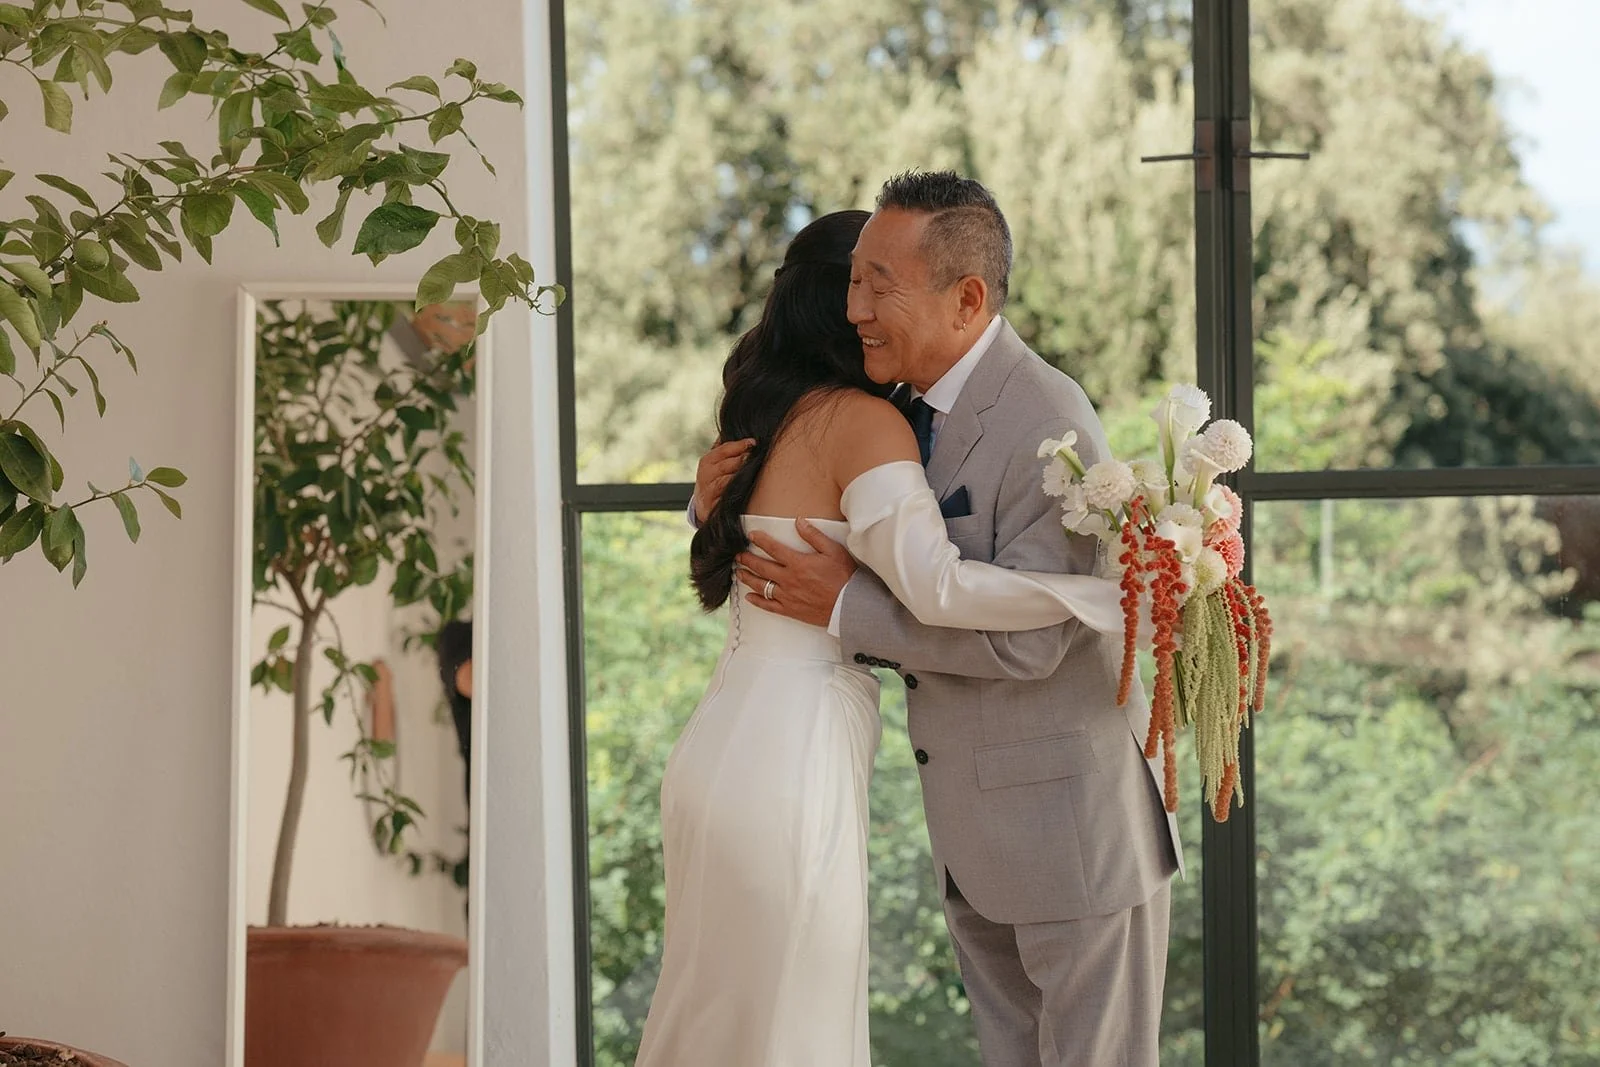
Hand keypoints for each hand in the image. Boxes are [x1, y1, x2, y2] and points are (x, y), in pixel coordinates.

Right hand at [693, 438, 756, 522]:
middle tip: (754, 456)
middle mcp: (706, 475)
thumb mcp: (715, 462)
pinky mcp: (712, 506)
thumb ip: (726, 447)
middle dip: (742, 461)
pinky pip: (726, 499)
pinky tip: (744, 491)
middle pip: (727, 465)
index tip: (753, 442)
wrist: (703, 505)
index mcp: (707, 461)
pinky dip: (735, 494)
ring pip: (727, 482)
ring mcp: (708, 491)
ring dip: (740, 477)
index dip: (740, 445)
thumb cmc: (714, 479)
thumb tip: (740, 431)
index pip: (725, 449)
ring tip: (751, 473)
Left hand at [736, 519, 857, 627]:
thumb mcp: (833, 550)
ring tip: (739, 573)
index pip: (773, 548)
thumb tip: (799, 521)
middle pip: (762, 567)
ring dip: (748, 578)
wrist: (850, 606)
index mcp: (798, 563)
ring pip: (761, 586)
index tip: (751, 535)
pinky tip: (749, 597)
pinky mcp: (790, 610)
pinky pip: (769, 606)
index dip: (761, 540)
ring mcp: (788, 596)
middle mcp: (788, 579)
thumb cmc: (844, 577)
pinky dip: (757, 601)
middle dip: (748, 560)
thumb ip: (814, 536)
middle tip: (738, 556)